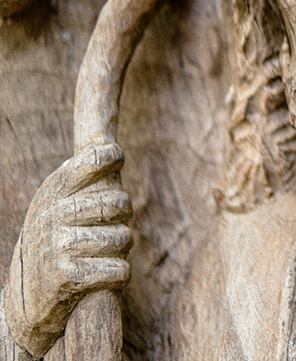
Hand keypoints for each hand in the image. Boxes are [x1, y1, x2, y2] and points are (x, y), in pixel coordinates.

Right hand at [2, 143, 131, 356]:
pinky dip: (119, 275)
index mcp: (52, 192)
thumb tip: (109, 144)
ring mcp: (57, 246)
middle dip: (124, 217)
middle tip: (112, 225)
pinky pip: (120, 270)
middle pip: (120, 202)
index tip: (117, 158)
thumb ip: (79, 179)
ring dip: (122, 249)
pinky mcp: (67, 278)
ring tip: (103, 253)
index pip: (92, 160)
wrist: (26, 297)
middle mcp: (52, 215)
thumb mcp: (58, 204)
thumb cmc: (54, 241)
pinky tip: (103, 275)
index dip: (113, 156)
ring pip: (124, 238)